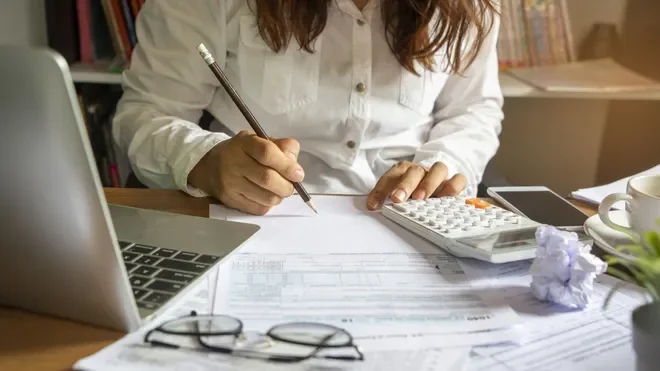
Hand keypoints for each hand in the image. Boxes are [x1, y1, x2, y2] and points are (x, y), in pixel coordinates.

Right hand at [188, 130, 303, 214]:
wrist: (211, 167)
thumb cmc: (243, 152)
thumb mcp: (261, 140)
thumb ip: (282, 147)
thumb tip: (295, 167)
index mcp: (244, 143)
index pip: (267, 153)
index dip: (286, 165)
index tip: (298, 174)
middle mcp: (233, 162)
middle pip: (267, 178)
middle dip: (287, 185)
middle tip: (291, 185)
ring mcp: (230, 183)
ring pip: (266, 197)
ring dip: (279, 196)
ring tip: (279, 190)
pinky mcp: (229, 200)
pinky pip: (258, 209)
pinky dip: (268, 205)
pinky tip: (266, 196)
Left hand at [366, 161, 466, 209]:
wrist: (435, 182)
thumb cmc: (412, 191)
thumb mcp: (396, 194)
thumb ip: (386, 198)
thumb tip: (373, 207)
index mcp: (403, 171)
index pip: (390, 177)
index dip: (380, 190)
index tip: (373, 205)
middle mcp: (421, 170)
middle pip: (414, 171)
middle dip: (405, 185)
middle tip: (398, 198)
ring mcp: (438, 175)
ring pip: (438, 169)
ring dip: (429, 183)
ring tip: (422, 198)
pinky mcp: (455, 181)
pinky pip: (459, 179)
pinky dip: (453, 186)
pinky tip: (446, 198)